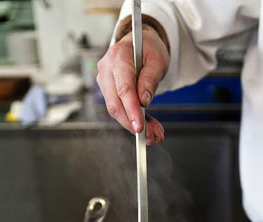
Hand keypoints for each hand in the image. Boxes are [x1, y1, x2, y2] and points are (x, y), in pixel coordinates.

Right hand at [97, 26, 168, 144]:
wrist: (139, 43)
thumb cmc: (148, 48)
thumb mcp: (158, 59)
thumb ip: (150, 78)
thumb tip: (143, 100)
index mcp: (118, 56)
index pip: (123, 88)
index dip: (131, 110)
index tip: (140, 127)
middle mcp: (106, 68)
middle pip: (115, 104)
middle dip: (133, 123)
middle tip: (151, 137)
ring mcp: (105, 80)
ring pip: (116, 110)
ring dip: (134, 124)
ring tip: (154, 134)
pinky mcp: (108, 90)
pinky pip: (119, 109)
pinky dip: (133, 120)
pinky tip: (148, 127)